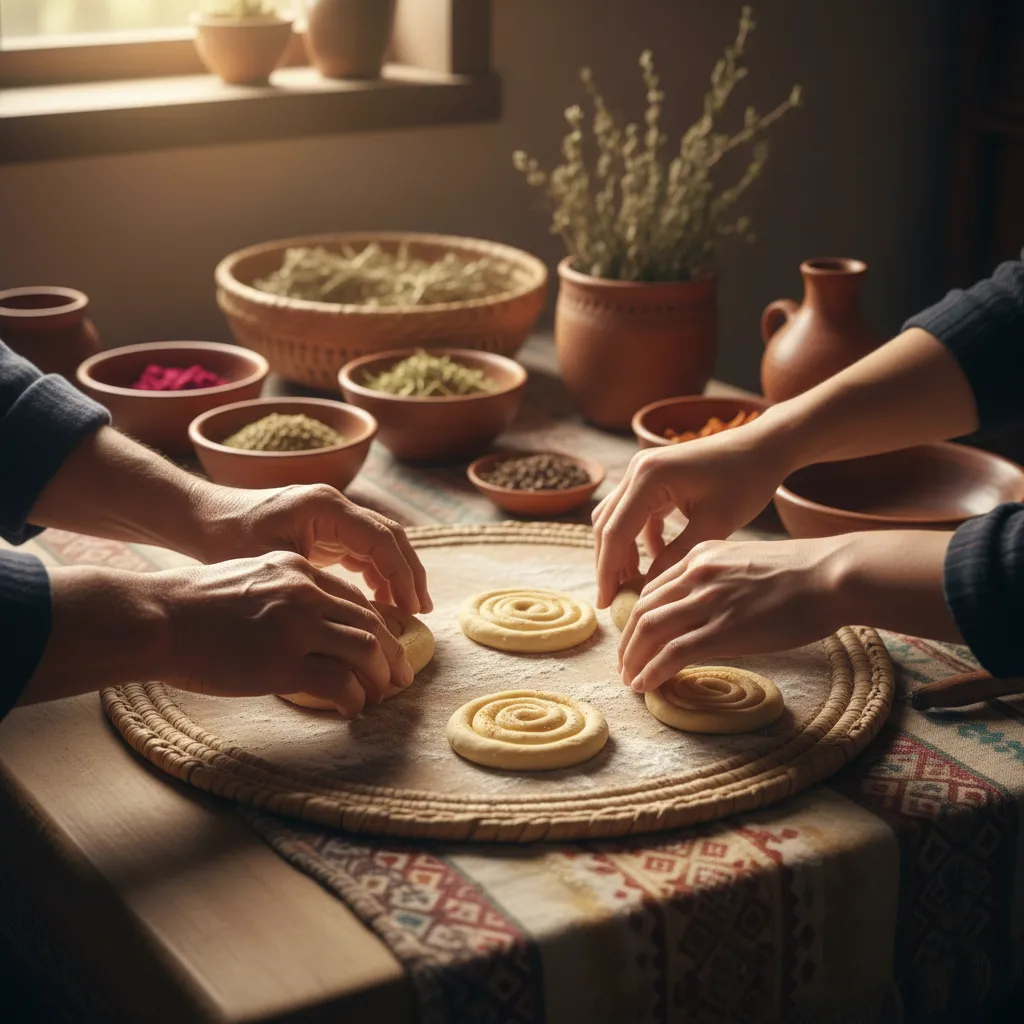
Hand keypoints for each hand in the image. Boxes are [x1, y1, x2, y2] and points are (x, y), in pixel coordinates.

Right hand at [156, 551, 412, 715]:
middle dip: (392, 654)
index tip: (384, 649)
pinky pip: (340, 683)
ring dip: (380, 677)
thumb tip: (307, 624)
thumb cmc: (190, 605)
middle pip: (370, 624)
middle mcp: (306, 593)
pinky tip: (352, 709)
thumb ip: (283, 594)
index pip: (354, 600)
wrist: (157, 617)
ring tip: (381, 696)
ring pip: (366, 650)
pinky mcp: (284, 663)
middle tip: (401, 677)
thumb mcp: (247, 578)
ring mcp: (297, 627)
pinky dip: (355, 698)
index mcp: (298, 570)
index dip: (377, 627)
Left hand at [196, 484, 431, 614]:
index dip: (401, 576)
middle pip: (390, 537)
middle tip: (421, 610)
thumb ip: (312, 584)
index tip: (410, 610)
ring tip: (409, 610)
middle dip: (410, 574)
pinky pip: (363, 548)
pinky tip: (380, 600)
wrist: (200, 519)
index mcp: (325, 507)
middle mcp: (335, 504)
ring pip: (381, 542)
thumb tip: (355, 617)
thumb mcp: (268, 564)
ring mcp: (332, 514)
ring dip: (397, 573)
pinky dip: (377, 573)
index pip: (381, 540)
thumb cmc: (225, 541)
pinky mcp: (325, 527)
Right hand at [593, 412, 795, 606]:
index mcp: (649, 477)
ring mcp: (643, 471)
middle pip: (607, 525)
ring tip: (630, 585)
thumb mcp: (714, 525)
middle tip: (613, 600)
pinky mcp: (653, 478)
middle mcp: (637, 470)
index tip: (606, 603)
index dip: (608, 571)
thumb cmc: (746, 481)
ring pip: (616, 519)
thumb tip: (648, 590)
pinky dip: (639, 538)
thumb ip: (678, 557)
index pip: (615, 532)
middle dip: (608, 564)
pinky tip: (656, 560)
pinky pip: (635, 513)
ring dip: (620, 551)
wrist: (764, 447)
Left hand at [618, 530, 959, 693]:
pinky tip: (645, 685)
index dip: (638, 618)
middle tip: (624, 664)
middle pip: (643, 610)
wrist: (832, 576)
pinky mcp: (723, 630)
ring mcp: (708, 601)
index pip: (654, 589)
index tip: (635, 638)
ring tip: (630, 679)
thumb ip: (721, 580)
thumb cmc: (803, 574)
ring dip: (633, 659)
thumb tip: (709, 609)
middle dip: (627, 641)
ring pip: (650, 631)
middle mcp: (697, 575)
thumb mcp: (748, 563)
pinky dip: (652, 670)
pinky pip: (673, 653)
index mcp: (701, 556)